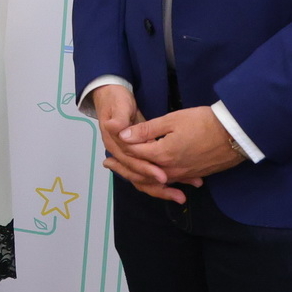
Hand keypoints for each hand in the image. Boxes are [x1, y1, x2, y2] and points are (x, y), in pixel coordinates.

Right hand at [90, 84, 180, 202]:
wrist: (109, 95)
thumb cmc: (117, 100)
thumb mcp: (120, 105)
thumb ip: (120, 117)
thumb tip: (114, 126)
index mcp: (115, 143)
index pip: (131, 161)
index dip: (146, 168)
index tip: (163, 176)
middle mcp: (120, 154)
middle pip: (138, 176)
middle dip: (159, 187)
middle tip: (179, 195)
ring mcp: (129, 156)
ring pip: (144, 179)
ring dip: (162, 189)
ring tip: (182, 196)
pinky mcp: (138, 155)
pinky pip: (149, 173)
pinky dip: (163, 180)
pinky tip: (180, 184)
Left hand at [116, 106, 247, 189]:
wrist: (235, 134)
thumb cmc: (203, 122)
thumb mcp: (173, 120)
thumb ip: (147, 130)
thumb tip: (123, 135)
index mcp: (162, 154)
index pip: (134, 153)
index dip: (120, 147)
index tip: (108, 143)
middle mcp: (170, 170)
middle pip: (140, 172)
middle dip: (123, 168)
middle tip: (107, 164)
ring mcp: (183, 175)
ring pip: (154, 180)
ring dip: (138, 176)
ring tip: (124, 172)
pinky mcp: (193, 175)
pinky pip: (170, 181)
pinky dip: (157, 180)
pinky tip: (152, 176)